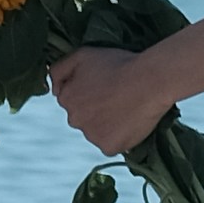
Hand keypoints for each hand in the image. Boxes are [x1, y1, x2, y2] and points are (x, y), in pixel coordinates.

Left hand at [52, 40, 174, 158]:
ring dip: (107, 123)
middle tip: (117, 96)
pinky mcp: (109, 148)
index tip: (105, 84)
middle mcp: (74, 120)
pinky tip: (131, 122)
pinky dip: (119, 136)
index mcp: (67, 99)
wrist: (150, 81)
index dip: (89, 90)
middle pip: (83, 117)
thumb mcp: (83, 54)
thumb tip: (53, 90)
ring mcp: (91, 136)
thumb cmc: (118, 64)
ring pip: (97, 131)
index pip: (72, 99)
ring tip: (127, 108)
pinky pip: (111, 144)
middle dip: (95, 109)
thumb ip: (59, 69)